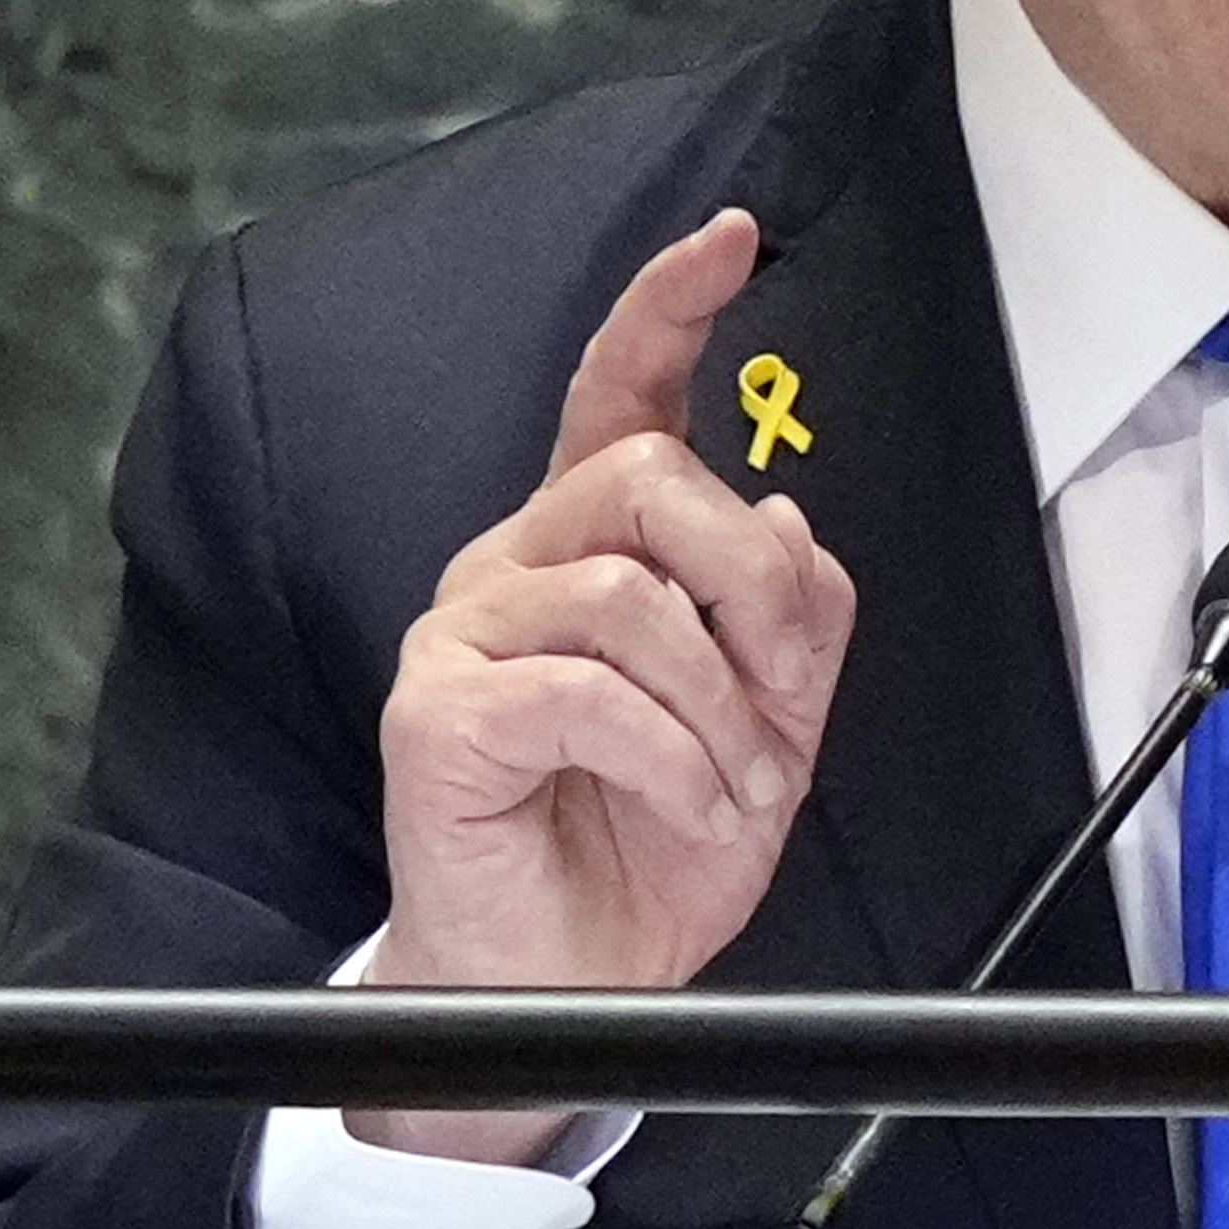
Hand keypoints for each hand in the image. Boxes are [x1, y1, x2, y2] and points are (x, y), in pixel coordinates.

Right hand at [362, 208, 858, 1157]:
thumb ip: (789, 618)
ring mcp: (465, 633)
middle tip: (783, 692)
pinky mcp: (438, 712)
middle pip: (652, 479)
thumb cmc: (645, 851)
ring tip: (733, 784)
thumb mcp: (767, 729)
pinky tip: (685, 803)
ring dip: (722, 708)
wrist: (571, 989)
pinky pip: (589, 692)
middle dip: (754, 584)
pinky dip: (673, 757)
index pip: (621, 394)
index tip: (730, 239)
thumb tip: (787, 517)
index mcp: (592, 551)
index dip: (668, 308)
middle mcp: (516, 568)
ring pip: (632, 594)